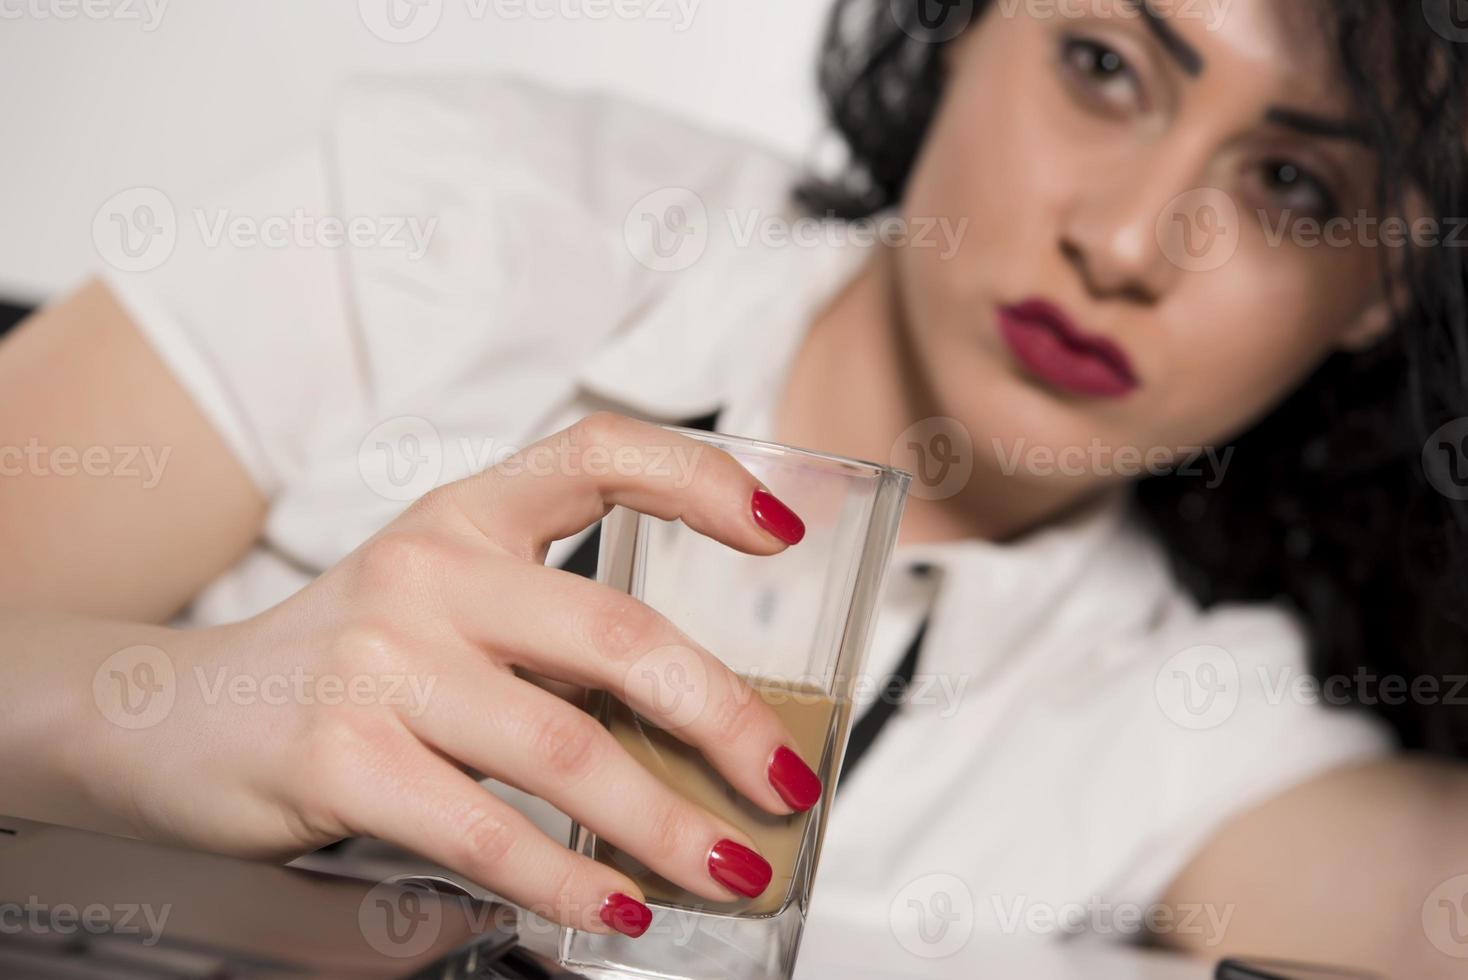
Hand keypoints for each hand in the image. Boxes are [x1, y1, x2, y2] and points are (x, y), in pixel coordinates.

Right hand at [75, 413, 819, 937]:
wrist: (168, 717)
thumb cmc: (344, 666)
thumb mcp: (440, 608)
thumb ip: (548, 638)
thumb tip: (699, 728)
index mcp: (464, 517)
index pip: (597, 453)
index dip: (701, 478)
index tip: (783, 531)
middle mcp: (426, 569)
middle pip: (618, 635)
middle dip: (727, 719)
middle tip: (787, 783)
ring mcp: (379, 661)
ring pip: (568, 750)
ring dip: (669, 825)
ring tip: (734, 867)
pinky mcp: (339, 757)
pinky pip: (487, 832)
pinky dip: (570, 879)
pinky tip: (619, 903)